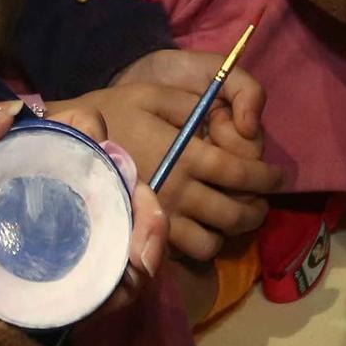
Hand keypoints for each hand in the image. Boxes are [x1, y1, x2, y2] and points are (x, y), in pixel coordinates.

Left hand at [0, 102, 166, 316]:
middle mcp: (50, 208)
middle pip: (108, 174)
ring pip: (129, 219)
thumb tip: (16, 110)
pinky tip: (137, 267)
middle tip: (127, 191)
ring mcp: (69, 250)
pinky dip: (145, 264)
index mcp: (17, 176)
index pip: (67, 137)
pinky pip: (127, 273)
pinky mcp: (80, 292)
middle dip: (129, 174)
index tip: (85, 138)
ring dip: (150, 220)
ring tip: (141, 242)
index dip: (85, 129)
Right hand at [74, 62, 281, 260]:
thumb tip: (240, 124)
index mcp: (184, 155)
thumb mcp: (157, 92)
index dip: (268, 178)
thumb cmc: (116, 110)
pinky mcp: (142, 234)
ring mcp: (158, 219)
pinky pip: (185, 253)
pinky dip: (203, 242)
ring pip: (214, 241)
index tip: (279, 178)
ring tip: (234, 213)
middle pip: (235, 214)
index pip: (241, 173)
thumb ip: (201, 103)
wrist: (65, 142)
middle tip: (262, 198)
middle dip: (258, 208)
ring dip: (231, 230)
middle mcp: (176, 192)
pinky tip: (203, 224)